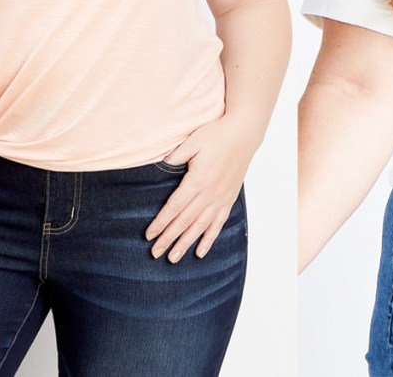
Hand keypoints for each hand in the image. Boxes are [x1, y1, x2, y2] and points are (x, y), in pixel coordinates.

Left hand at [145, 116, 256, 261]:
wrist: (244, 134)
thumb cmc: (216, 135)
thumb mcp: (192, 142)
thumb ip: (175, 156)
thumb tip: (160, 166)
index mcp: (197, 181)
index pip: (174, 207)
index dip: (161, 223)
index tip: (149, 235)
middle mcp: (209, 194)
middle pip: (185, 222)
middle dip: (169, 239)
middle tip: (155, 253)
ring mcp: (221, 198)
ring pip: (200, 227)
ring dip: (186, 243)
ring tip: (174, 258)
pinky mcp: (229, 199)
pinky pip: (218, 224)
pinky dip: (209, 239)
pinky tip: (200, 252)